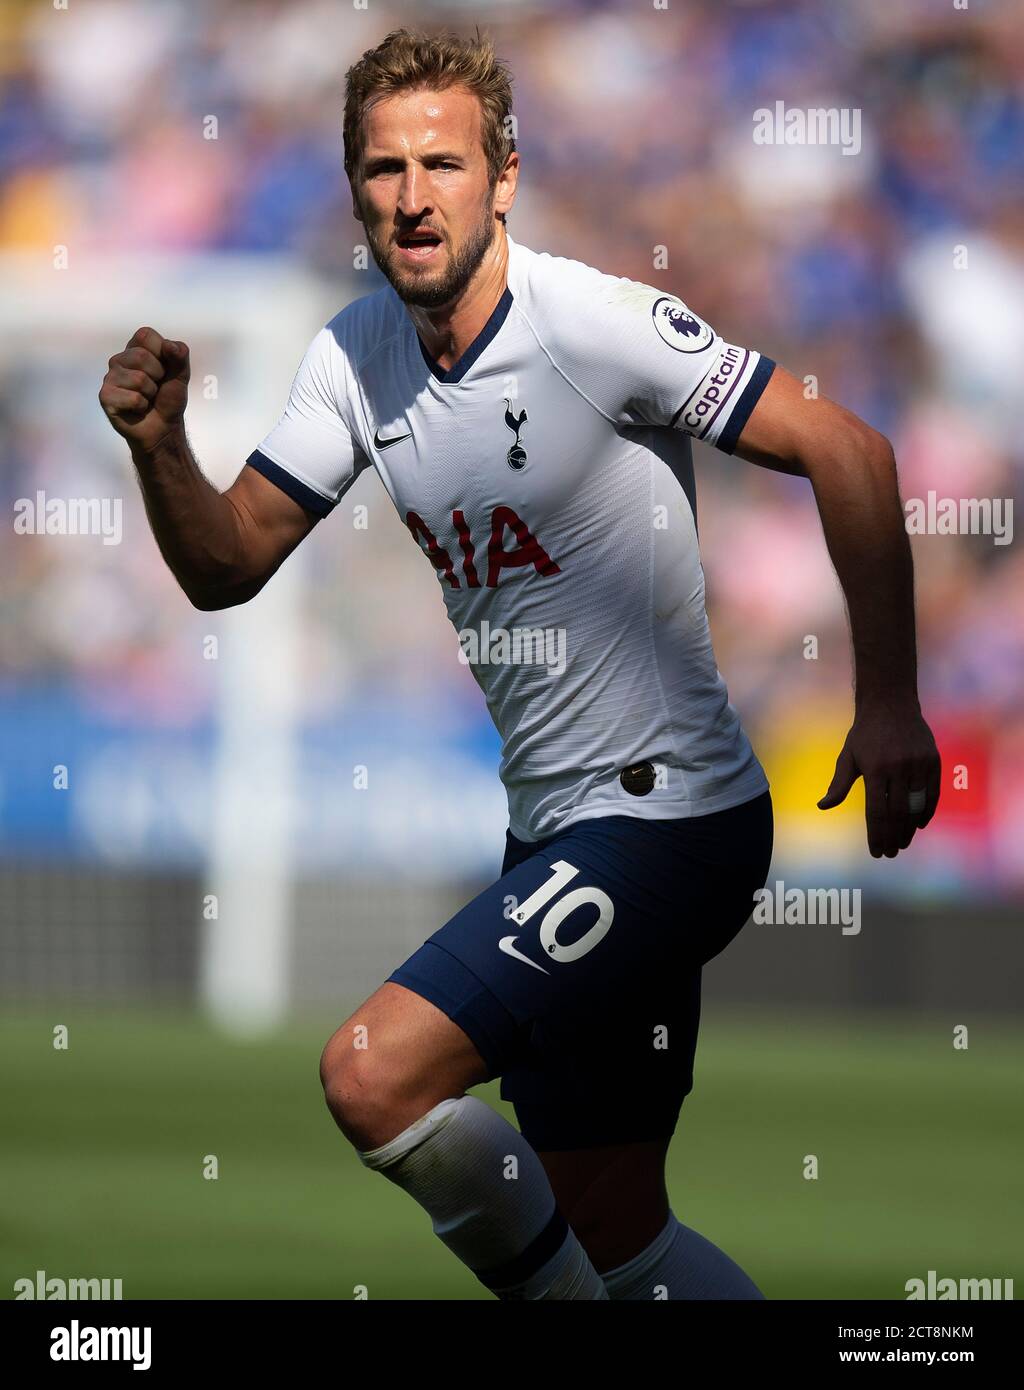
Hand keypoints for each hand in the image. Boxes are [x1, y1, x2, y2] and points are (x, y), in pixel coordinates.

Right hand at [99, 326, 189, 454]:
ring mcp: (110, 378)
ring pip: (138, 379)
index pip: (145, 334)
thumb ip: (180, 356)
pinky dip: (142, 406)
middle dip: (157, 376)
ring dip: (150, 393)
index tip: (164, 369)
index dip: (161, 353)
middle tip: (155, 388)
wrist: (162, 428)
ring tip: (146, 399)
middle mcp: (119, 360)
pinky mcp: (105, 396)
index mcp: (135, 348)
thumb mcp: (181, 375)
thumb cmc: (168, 399)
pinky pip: (133, 398)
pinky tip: (137, 409)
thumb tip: (170, 345)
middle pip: (140, 356)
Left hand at [817, 705, 940, 857]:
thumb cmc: (865, 734)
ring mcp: (918, 764)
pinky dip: (927, 811)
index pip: (877, 812)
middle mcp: (898, 768)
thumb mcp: (848, 757)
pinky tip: (919, 824)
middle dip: (894, 837)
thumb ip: (839, 784)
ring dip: (910, 829)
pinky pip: (932, 793)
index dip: (877, 835)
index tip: (877, 853)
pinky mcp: (933, 760)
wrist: (891, 704)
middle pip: (898, 813)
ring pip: (917, 806)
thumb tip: (823, 806)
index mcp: (874, 770)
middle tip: (891, 852)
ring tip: (903, 843)